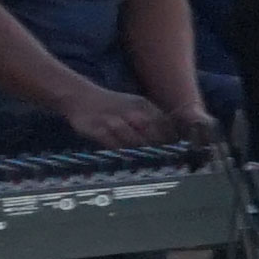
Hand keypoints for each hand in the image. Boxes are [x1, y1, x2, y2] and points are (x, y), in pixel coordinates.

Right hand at [61, 84, 178, 148]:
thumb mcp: (135, 105)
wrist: (80, 97)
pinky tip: (129, 159)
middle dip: (159, 146)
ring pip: (133, 140)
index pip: (164, 123)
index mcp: (142, 104)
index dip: (171, 138)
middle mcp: (129, 111)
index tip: (178, 150)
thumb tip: (174, 136)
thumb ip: (153, 118)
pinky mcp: (97, 130)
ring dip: (143, 152)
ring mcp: (113, 120)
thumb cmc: (113, 105)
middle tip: (165, 159)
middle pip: (151, 131)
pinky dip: (123, 153)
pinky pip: (113, 145)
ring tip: (149, 162)